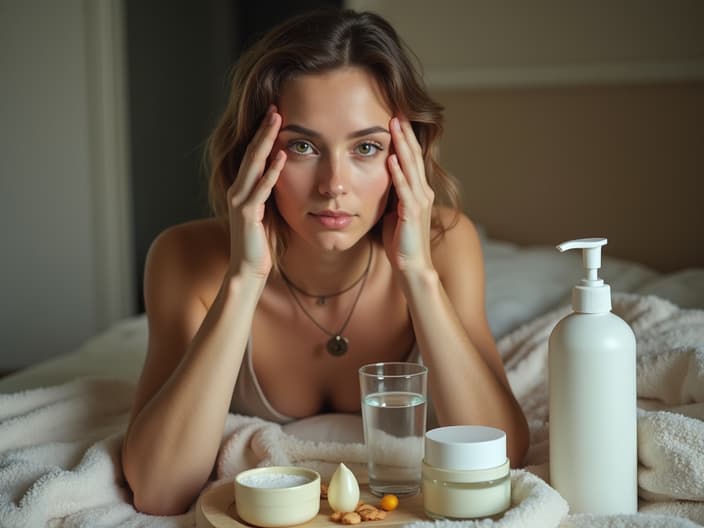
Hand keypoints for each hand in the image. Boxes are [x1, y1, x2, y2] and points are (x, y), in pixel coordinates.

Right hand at [226, 105, 286, 278]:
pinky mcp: (246, 213)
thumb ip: (270, 192)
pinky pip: (261, 188)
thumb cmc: (261, 243)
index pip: (254, 155)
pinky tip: (282, 156)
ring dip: (266, 141)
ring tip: (277, 120)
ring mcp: (240, 201)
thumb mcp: (268, 212)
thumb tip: (283, 172)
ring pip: (254, 164)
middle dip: (264, 129)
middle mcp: (237, 190)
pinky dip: (272, 171)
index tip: (276, 113)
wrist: (248, 269)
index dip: (264, 134)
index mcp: (243, 189)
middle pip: (252, 152)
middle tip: (275, 106)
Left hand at [382, 116, 433, 273]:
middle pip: (414, 156)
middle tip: (397, 111)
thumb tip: (380, 179)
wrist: (413, 267)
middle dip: (405, 133)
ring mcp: (419, 202)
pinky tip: (391, 159)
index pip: (412, 158)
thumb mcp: (395, 212)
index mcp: (419, 191)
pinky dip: (398, 174)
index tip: (396, 118)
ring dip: (402, 146)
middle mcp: (423, 192)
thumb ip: (392, 195)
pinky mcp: (412, 214)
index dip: (405, 138)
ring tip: (395, 125)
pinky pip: (404, 190)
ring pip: (410, 168)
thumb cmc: (401, 243)